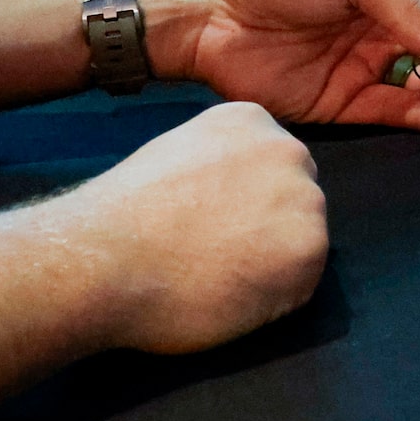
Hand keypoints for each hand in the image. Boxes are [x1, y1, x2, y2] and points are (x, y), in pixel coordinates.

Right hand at [64, 102, 327, 354]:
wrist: (109, 257)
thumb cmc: (126, 214)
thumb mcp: (176, 157)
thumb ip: (217, 168)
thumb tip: (231, 198)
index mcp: (250, 120)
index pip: (272, 167)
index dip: (246, 203)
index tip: (215, 222)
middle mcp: (288, 150)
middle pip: (297, 199)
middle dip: (269, 228)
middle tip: (220, 254)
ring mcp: (304, 199)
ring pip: (303, 242)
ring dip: (272, 265)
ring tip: (220, 278)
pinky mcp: (310, 250)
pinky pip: (302, 286)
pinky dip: (273, 300)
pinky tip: (231, 297)